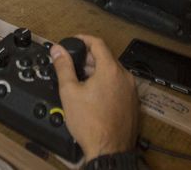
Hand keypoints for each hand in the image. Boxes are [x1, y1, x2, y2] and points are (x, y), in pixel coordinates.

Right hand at [50, 34, 138, 160]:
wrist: (109, 150)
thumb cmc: (92, 124)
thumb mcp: (70, 92)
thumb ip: (63, 67)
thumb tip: (58, 50)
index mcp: (111, 70)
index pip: (98, 43)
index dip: (83, 39)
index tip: (74, 41)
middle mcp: (125, 77)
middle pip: (106, 57)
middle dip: (88, 58)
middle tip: (73, 63)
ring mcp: (131, 91)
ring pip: (113, 72)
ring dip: (97, 71)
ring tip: (81, 81)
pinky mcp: (132, 103)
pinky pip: (119, 85)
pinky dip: (107, 83)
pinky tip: (94, 95)